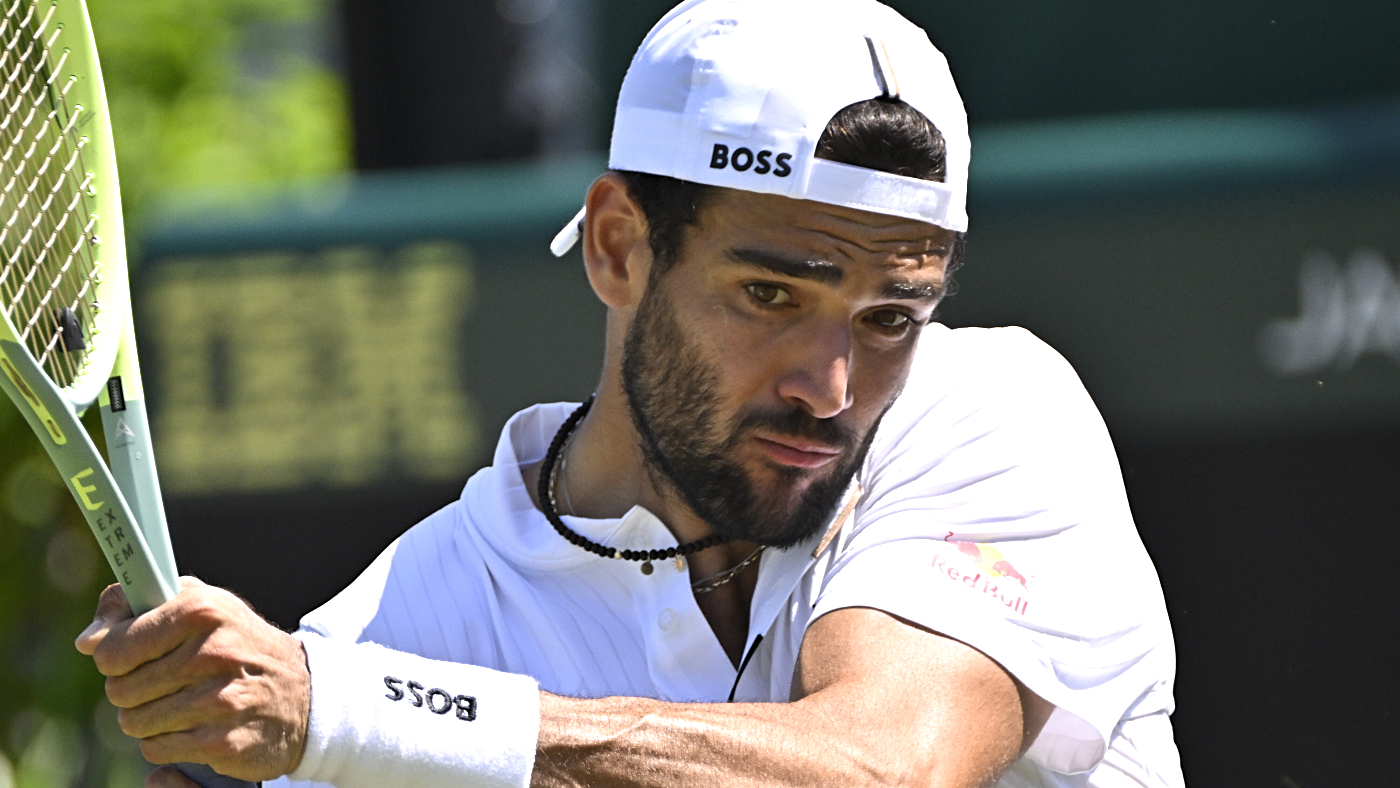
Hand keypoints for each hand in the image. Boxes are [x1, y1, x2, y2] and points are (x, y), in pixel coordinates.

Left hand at [75, 578, 310, 781]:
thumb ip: (137, 606)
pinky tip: (193, 726)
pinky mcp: (223, 742)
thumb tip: (87, 640)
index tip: (129, 657)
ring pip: (135, 723)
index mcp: (201, 611)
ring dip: (149, 718)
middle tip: (161, 683)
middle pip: (121, 690)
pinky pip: (158, 751)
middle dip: (132, 690)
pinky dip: (167, 743)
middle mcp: (213, 653)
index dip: (114, 656)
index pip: (113, 649)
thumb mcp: (200, 604)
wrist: (303, 693)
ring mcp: (219, 701)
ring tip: (179, 704)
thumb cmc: (238, 643)